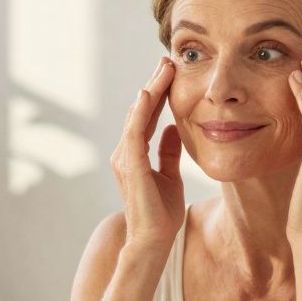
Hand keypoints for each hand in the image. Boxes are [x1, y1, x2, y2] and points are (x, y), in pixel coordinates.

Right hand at [110, 57, 183, 254]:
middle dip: (154, 84)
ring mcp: (125, 158)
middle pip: (139, 110)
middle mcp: (125, 152)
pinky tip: (148, 93)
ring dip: (150, 90)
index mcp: (135, 154)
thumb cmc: (161, 214)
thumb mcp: (170, 175)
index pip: (147, 116)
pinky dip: (140, 111)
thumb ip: (169, 152)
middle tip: (168, 59)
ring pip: (136, 116)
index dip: (158, 93)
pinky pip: (134, 132)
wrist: (154, 241)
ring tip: (163, 68)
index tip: (171, 71)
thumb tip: (176, 128)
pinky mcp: (130, 165)